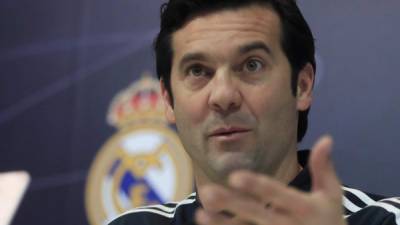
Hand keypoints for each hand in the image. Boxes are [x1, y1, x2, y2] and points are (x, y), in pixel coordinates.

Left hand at [195, 135, 346, 224]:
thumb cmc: (330, 221)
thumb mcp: (332, 196)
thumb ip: (324, 168)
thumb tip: (325, 138)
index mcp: (305, 208)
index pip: (277, 194)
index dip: (256, 186)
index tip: (234, 177)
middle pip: (255, 213)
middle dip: (231, 203)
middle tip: (208, 192)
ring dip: (223, 223)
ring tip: (201, 213)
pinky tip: (208, 224)